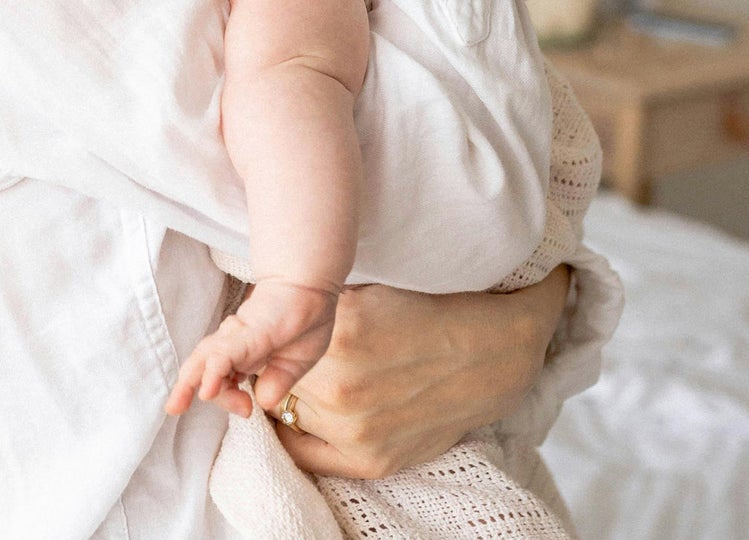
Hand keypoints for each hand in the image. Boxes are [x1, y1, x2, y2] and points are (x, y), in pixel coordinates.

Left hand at [166, 279, 338, 420]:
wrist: (313, 285)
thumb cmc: (305, 319)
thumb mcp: (296, 362)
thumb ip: (278, 381)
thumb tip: (262, 401)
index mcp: (245, 353)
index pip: (222, 378)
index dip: (226, 397)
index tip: (247, 410)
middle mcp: (235, 343)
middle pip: (202, 368)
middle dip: (187, 390)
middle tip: (178, 409)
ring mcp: (239, 335)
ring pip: (205, 358)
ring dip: (188, 382)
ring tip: (174, 405)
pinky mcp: (249, 331)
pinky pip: (226, 355)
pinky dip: (214, 372)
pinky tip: (206, 390)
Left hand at [271, 268, 569, 479]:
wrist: (491, 351)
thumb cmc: (423, 308)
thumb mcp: (362, 287)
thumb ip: (312, 304)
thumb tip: (258, 310)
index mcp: (338, 331)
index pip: (263, 340)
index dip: (259, 334)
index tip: (257, 330)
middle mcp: (342, 385)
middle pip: (268, 377)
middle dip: (270, 363)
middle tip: (276, 351)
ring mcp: (355, 429)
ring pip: (282, 411)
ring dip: (284, 393)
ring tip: (301, 374)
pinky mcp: (369, 461)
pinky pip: (301, 453)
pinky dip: (294, 431)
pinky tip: (301, 409)